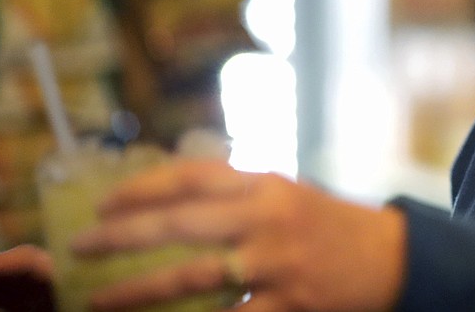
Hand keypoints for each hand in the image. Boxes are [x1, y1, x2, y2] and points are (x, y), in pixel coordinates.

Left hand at [71, 159, 406, 311]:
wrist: (392, 258)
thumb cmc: (330, 226)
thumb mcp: (288, 196)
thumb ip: (239, 196)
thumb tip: (170, 202)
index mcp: (267, 185)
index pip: (194, 176)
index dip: (144, 186)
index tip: (104, 201)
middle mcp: (269, 218)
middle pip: (183, 222)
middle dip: (124, 234)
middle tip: (81, 245)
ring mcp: (278, 263)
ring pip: (194, 276)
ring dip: (139, 289)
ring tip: (99, 299)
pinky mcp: (291, 304)